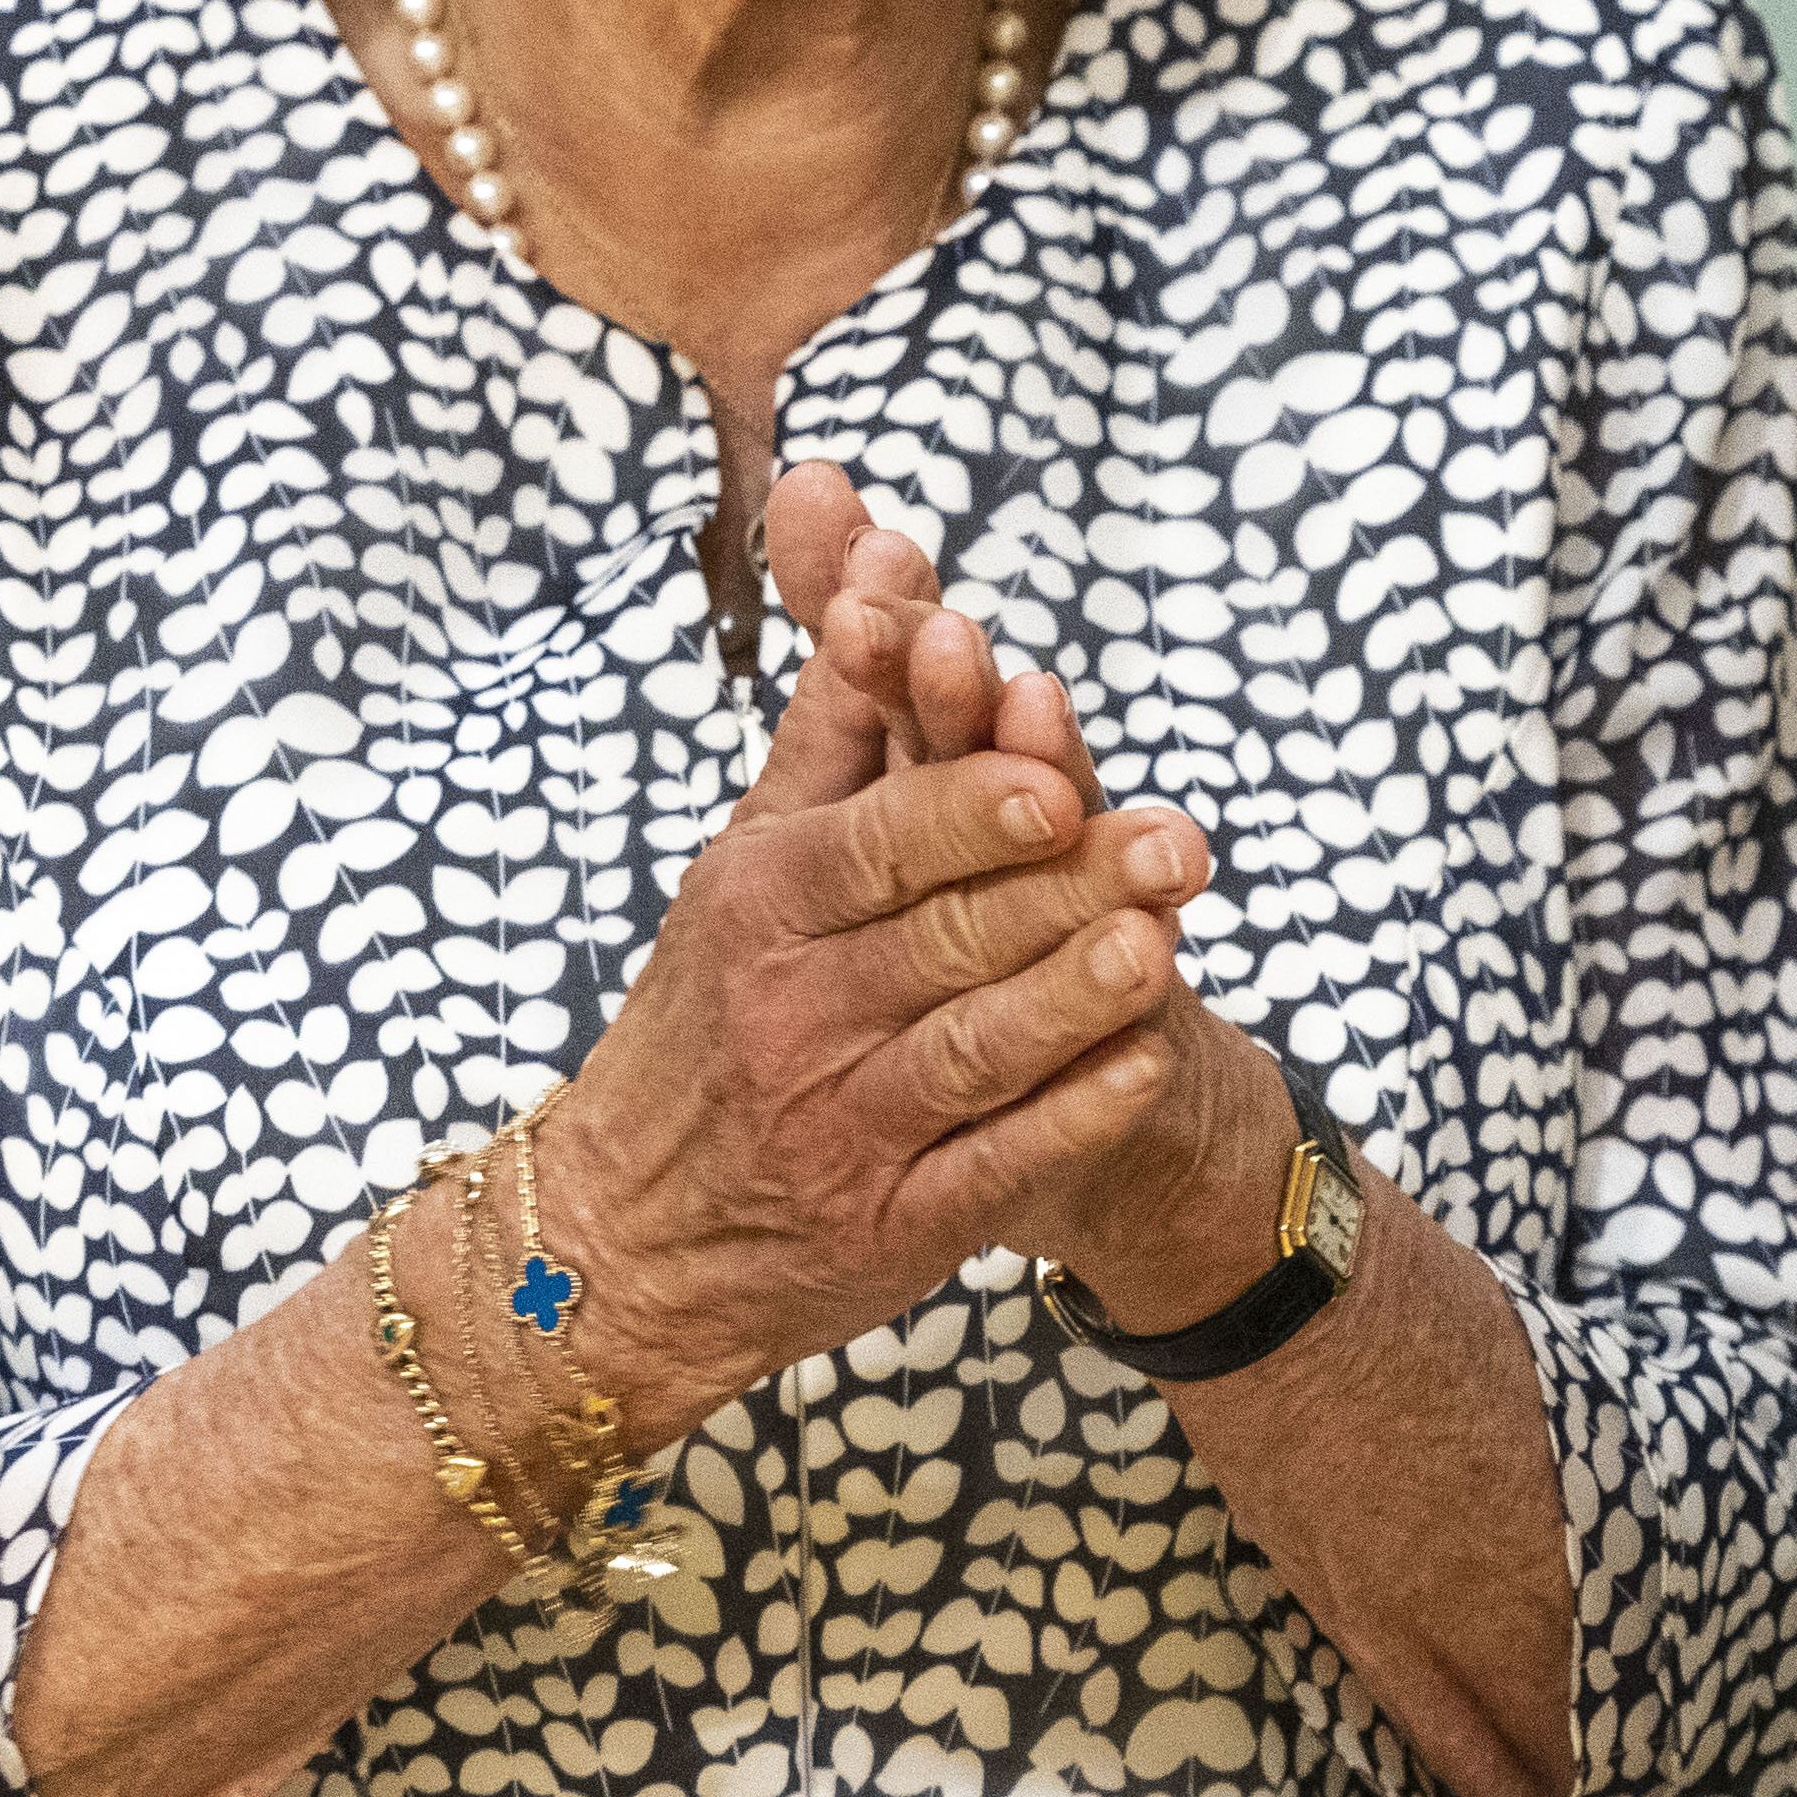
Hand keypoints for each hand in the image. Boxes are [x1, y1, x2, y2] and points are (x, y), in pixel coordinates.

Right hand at [742, 465, 1293, 1334]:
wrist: (623, 1235)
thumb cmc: (710, 1013)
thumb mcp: (746, 861)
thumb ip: (834, 720)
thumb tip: (886, 561)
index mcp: (758, 905)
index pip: (877, 845)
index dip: (965, 811)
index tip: (1053, 776)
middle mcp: (793, 1013)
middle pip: (945, 938)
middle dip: (1064, 889)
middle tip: (1173, 841)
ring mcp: (841, 1126)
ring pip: (973, 1051)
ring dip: (1072, 999)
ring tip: (1159, 945)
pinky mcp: (891, 1225)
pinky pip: (993, 1168)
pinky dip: (1067, 1119)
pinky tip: (1140, 1067)